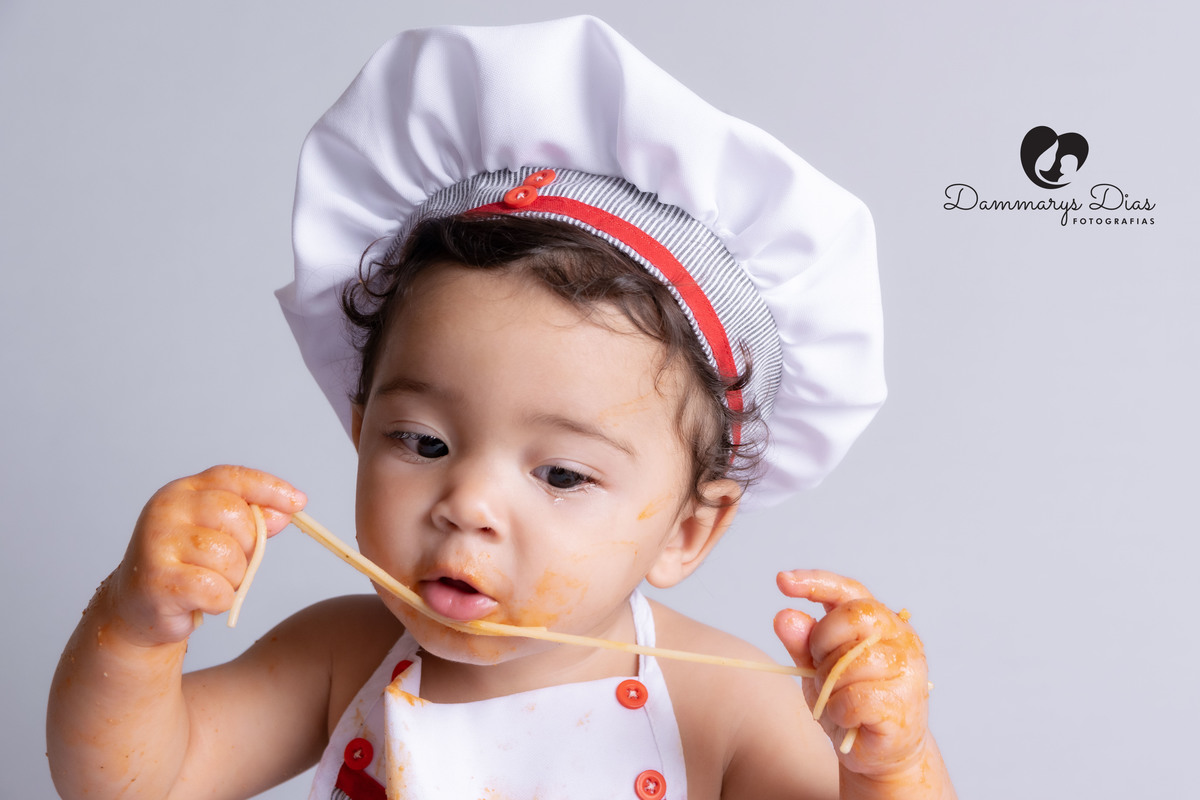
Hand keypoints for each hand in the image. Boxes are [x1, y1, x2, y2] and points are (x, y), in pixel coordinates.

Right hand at [110, 465, 305, 646]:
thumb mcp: (221, 536)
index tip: (299, 502)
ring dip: (233, 578)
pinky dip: (219, 601)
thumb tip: (286, 510)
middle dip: (249, 546)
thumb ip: (252, 520)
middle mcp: (167, 509)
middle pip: (236, 515)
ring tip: (211, 582)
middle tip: (231, 565)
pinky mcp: (157, 578)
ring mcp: (158, 541)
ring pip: (228, 556)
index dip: (269, 488)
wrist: (137, 607)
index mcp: (184, 491)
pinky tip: (200, 601)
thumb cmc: (186, 567)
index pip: (232, 477)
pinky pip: (215, 589)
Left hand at [774, 569, 930, 779]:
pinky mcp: (902, 704)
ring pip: (848, 664)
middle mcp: (901, 638)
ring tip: (837, 700)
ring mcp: (907, 670)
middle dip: (822, 642)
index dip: (815, 582)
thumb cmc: (850, 701)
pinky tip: (847, 718)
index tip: (782, 581)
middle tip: (820, 667)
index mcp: (881, 621)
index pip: (848, 591)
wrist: (881, 751)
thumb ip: (802, 641)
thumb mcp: (818, 667)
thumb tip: (784, 616)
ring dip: (828, 686)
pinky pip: (852, 699)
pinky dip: (837, 711)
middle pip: (851, 617)